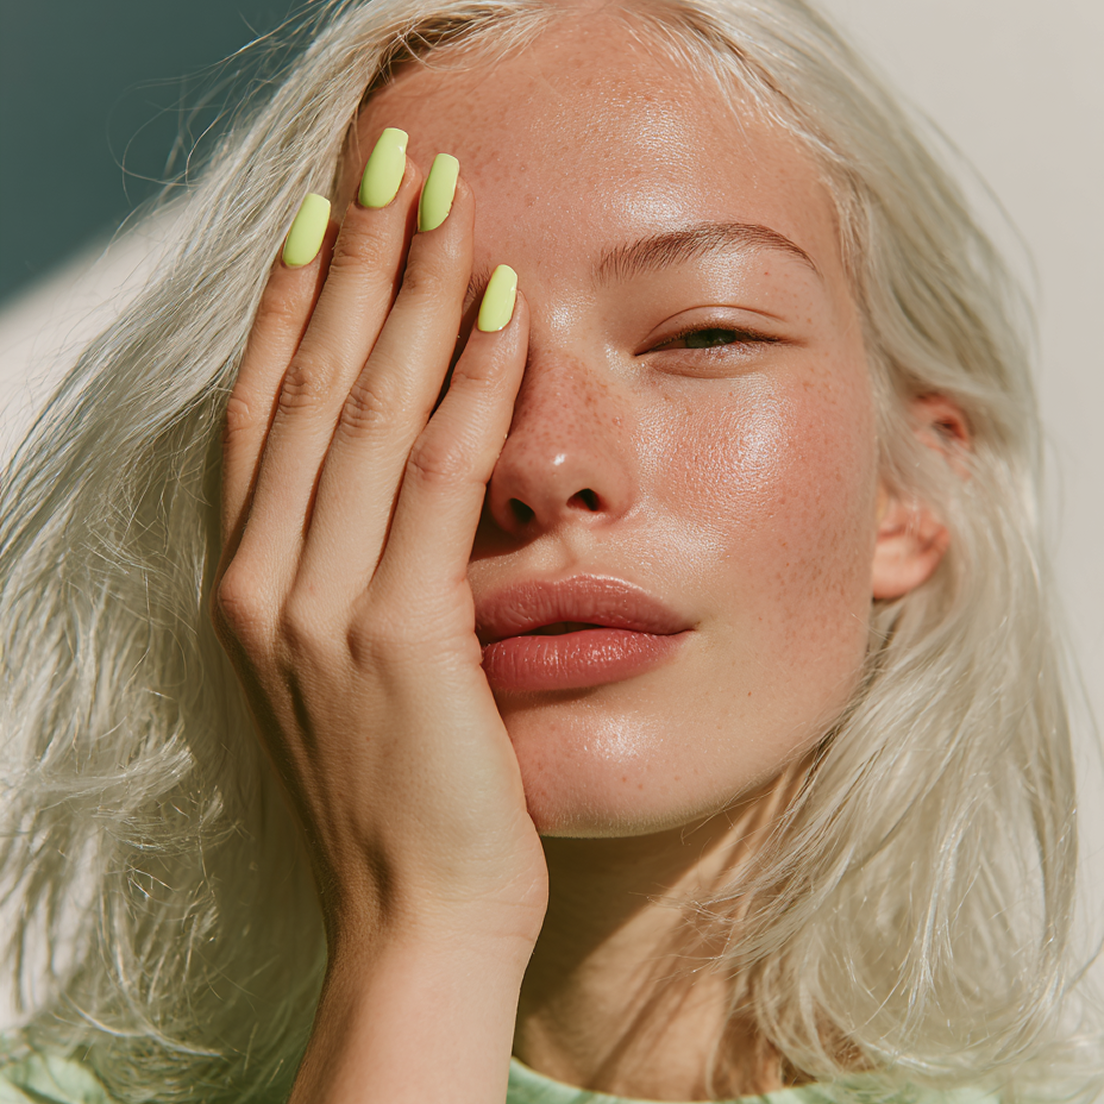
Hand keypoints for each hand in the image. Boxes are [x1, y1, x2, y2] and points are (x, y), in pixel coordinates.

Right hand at [210, 146, 546, 961]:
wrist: (417, 919)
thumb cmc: (404, 798)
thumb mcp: (357, 673)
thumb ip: (359, 576)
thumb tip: (402, 488)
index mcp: (253, 586)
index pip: (265, 409)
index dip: (294, 301)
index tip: (328, 214)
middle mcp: (267, 581)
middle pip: (308, 384)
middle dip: (352, 261)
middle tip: (391, 159)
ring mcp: (320, 607)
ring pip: (365, 411)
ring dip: (410, 295)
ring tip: (446, 198)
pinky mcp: (396, 636)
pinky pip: (435, 480)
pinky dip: (471, 390)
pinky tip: (506, 312)